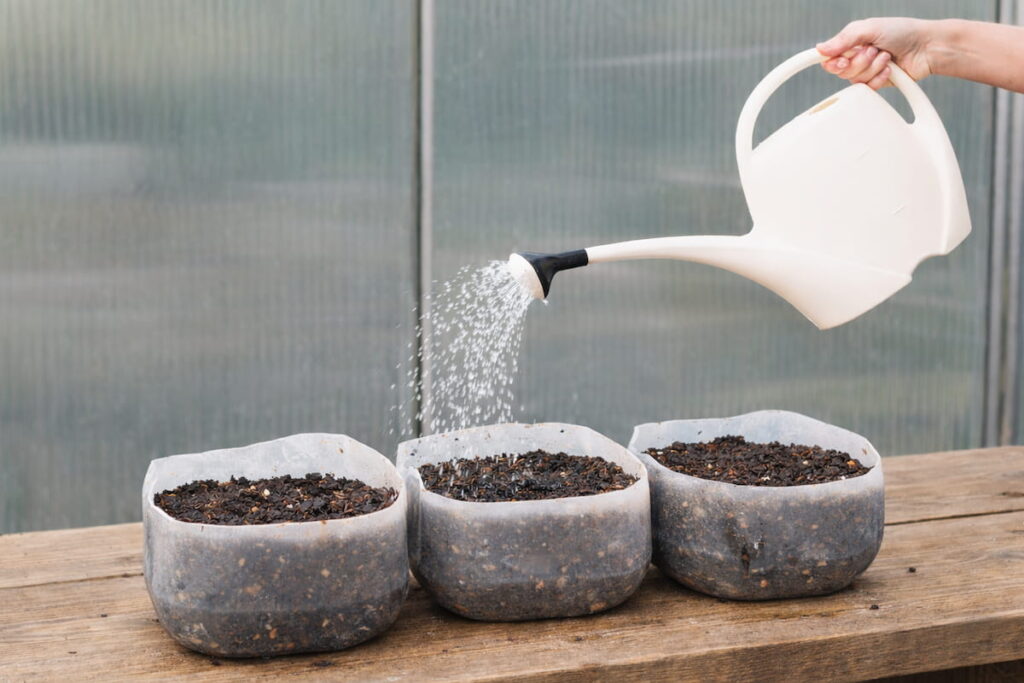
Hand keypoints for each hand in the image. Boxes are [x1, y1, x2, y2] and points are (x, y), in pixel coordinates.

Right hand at [817, 18, 934, 88]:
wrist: (927, 47)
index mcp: (851, 43)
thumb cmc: (902, 32)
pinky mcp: (877, 83)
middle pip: (840, 72)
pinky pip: (868, 88)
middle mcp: (856, 58)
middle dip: (859, 61)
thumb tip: (820, 48)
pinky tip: (891, 69)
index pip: (828, 58)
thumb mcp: (870, 28)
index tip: (840, 61)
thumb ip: (844, 38)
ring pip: (855, 80)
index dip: (831, 62)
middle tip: (874, 50)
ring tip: (887, 56)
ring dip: (873, 67)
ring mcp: (866, 71)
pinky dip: (880, 77)